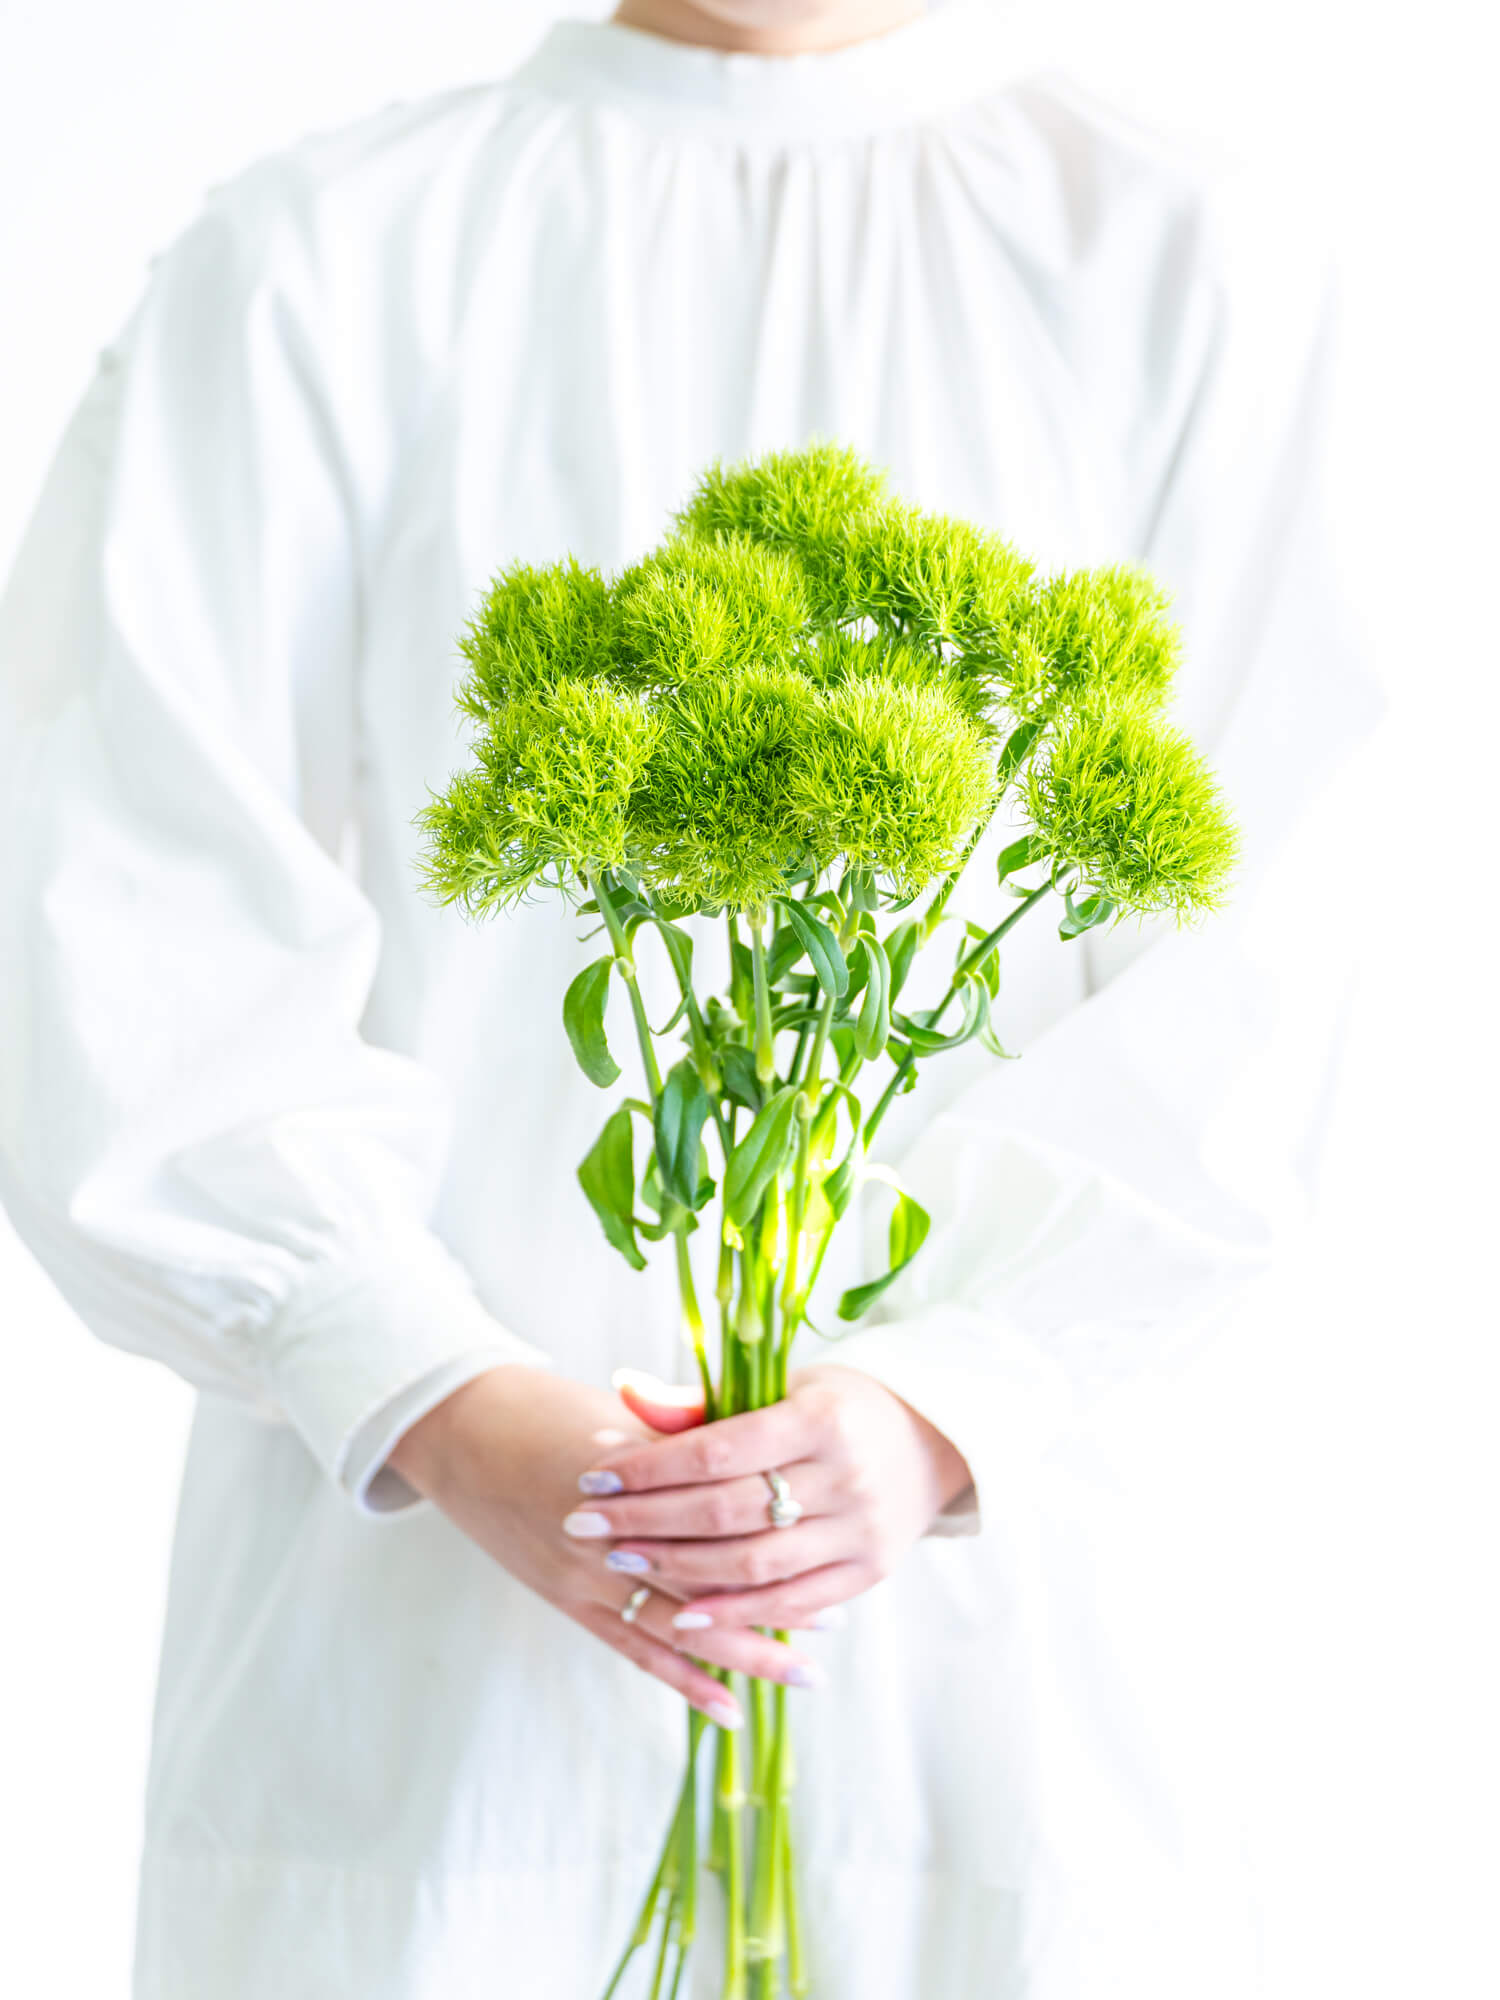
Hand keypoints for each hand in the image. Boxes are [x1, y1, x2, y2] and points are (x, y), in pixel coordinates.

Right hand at [386, 1367, 827, 1727]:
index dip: (774, 1536)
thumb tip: (765, 1459)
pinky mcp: (567, 1600)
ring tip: (800, 1673)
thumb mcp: (625, 1416)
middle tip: (832, 1628)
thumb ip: (690, 1441)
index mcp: (630, 1474)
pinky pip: (634, 1649)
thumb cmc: (550, 1411)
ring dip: (742, 1651)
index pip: (717, 1516)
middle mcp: (610, 1533)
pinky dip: (684, 1679)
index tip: (827, 1549)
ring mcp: (584, 1575)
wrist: (463, 1432)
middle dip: (772, 1606)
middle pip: (706, 1579)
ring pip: (678, 1624)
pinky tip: (727, 1705)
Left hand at [565, 1363, 974, 1635]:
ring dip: (677, 1569)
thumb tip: (624, 1390)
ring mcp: (860, 1531)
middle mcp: (845, 1476)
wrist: (932, 1441)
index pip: (718, 1450)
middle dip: (647, 1519)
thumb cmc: (838, 1406)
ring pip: (753, 1564)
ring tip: (620, 1558)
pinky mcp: (869, 1572)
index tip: (593, 1474)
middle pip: (727, 1511)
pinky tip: (684, 1615)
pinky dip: (735, 1614)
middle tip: (585, 1522)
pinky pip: (792, 1602)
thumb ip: (704, 1403)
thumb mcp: (781, 1387)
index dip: (651, 1467)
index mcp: (821, 1417)